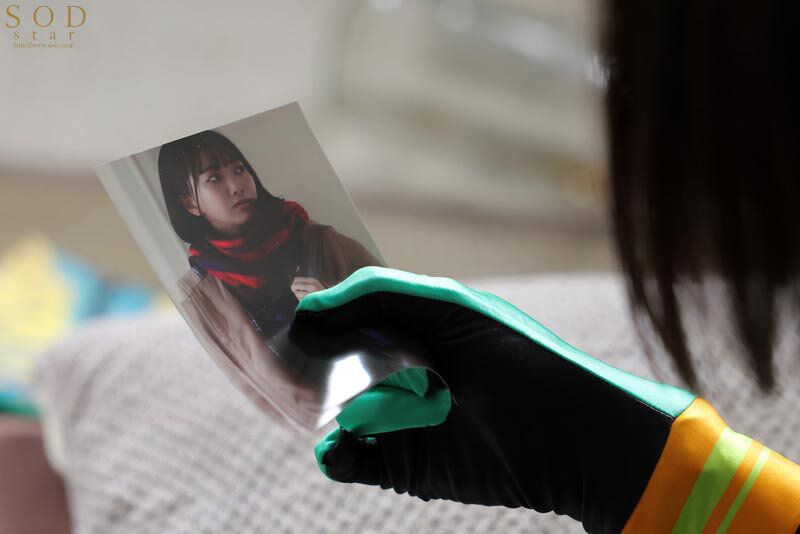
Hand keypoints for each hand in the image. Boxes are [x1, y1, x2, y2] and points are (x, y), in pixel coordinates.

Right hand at [293, 267, 696, 533]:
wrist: (566, 430)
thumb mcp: (445, 303)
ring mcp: (397, 420)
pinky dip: (335, 454)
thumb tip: (306, 308)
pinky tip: (339, 443)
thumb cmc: (510, 351)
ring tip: (302, 401)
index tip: (276, 306)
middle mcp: (398, 374)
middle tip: (270, 357)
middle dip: (303, 364)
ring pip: (333, 415)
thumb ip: (376, 294)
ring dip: (312, 410)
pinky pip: (351, 461)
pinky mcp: (403, 465)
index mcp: (410, 331)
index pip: (346, 320)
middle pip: (331, 368)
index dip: (315, 315)